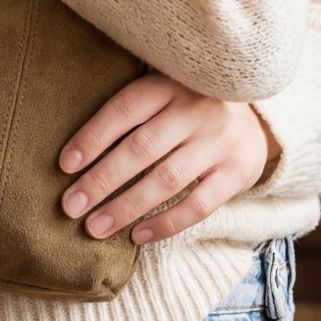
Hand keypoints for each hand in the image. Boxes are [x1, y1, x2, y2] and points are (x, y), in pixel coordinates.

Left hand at [58, 72, 280, 243]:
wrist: (256, 115)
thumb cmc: (188, 103)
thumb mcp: (162, 90)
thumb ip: (131, 110)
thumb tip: (76, 152)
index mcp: (169, 84)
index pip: (124, 110)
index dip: (92, 137)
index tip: (64, 165)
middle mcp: (195, 110)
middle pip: (141, 149)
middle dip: (101, 180)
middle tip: (70, 206)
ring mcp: (218, 142)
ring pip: (166, 179)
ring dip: (126, 207)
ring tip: (95, 226)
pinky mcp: (238, 172)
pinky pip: (198, 205)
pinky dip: (165, 223)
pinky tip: (136, 235)